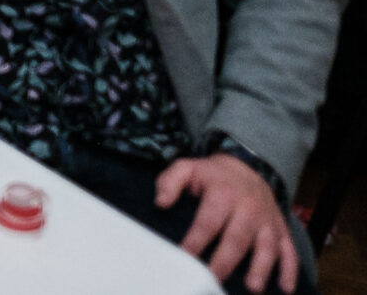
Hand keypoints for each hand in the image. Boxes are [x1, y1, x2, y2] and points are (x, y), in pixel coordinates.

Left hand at [155, 153, 296, 291]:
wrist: (248, 168)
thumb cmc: (212, 176)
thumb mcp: (187, 168)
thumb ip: (169, 182)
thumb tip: (161, 203)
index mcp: (223, 194)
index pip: (208, 221)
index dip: (196, 241)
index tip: (185, 257)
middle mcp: (249, 208)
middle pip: (237, 238)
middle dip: (225, 261)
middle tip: (213, 279)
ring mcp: (267, 221)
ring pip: (266, 247)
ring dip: (261, 268)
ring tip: (252, 288)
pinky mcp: (281, 231)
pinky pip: (289, 251)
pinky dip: (289, 270)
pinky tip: (285, 288)